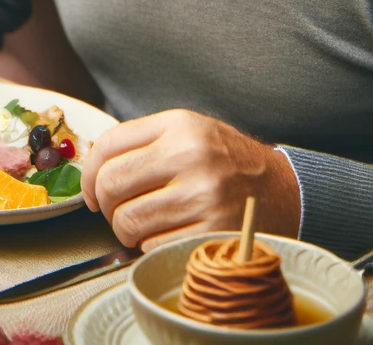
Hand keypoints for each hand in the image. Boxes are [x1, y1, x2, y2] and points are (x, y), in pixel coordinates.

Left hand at [81, 110, 300, 250]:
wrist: (284, 190)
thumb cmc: (226, 161)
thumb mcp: (188, 130)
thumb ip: (142, 141)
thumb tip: (93, 168)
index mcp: (179, 126)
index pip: (109, 145)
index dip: (88, 173)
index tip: (91, 192)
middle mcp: (190, 156)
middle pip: (112, 184)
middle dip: (104, 204)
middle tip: (116, 210)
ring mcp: (202, 196)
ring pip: (129, 221)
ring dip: (126, 229)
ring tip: (144, 224)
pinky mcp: (211, 233)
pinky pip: (153, 247)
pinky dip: (151, 246)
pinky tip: (167, 234)